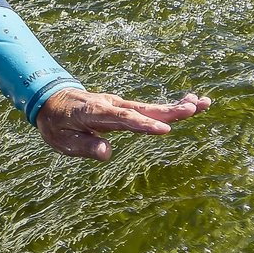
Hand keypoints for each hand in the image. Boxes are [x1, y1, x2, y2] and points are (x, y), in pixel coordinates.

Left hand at [34, 88, 210, 159]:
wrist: (49, 99)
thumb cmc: (55, 123)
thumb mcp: (61, 140)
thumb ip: (84, 147)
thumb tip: (107, 153)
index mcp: (94, 114)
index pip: (122, 120)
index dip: (143, 124)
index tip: (164, 129)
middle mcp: (110, 105)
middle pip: (142, 109)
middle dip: (168, 110)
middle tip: (194, 107)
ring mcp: (118, 104)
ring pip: (149, 106)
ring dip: (175, 105)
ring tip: (204, 103)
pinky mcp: (123, 107)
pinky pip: (147, 107)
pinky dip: (168, 106)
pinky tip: (190, 104)